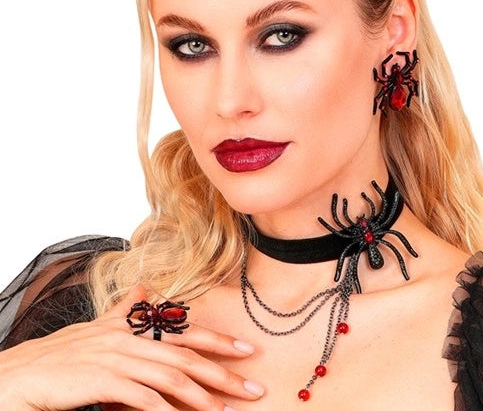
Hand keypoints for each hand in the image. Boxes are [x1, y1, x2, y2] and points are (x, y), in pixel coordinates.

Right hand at [0, 284, 263, 409]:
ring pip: (172, 378)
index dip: (219, 340)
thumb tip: (143, 286)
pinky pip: (144, 398)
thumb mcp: (99, 325)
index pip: (186, 332)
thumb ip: (125, 308)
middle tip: (253, 388)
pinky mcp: (105, 380)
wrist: (25, 371)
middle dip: (224, 374)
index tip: (246, 350)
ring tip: (228, 410)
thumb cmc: (65, 352)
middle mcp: (133, 339)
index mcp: (136, 327)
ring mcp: (120, 359)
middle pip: (187, 357)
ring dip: (204, 397)